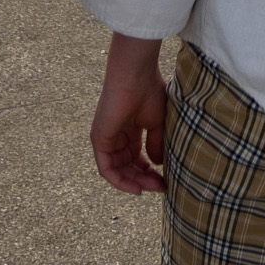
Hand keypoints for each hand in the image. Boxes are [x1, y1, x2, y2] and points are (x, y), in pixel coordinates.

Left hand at [91, 35, 169, 193]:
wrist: (135, 76)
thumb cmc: (149, 91)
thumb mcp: (157, 123)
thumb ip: (156, 145)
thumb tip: (158, 165)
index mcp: (129, 130)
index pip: (136, 158)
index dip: (149, 171)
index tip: (165, 180)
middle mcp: (115, 136)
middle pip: (127, 167)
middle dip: (144, 179)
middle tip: (161, 187)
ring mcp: (106, 139)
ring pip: (117, 171)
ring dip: (134, 182)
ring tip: (152, 188)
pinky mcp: (99, 140)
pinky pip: (107, 169)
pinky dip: (119, 181)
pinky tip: (135, 188)